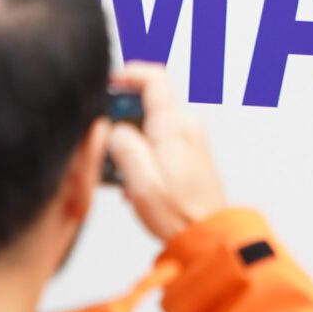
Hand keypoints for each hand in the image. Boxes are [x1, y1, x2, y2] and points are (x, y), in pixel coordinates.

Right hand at [104, 62, 226, 243]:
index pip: (154, 79)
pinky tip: (132, 184)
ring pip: (150, 125)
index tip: (107, 84)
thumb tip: (113, 129)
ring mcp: (190, 140)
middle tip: (104, 144)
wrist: (207, 237)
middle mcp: (186, 127)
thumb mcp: (140, 181)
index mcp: (174, 126)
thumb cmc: (179, 214)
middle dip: (120, 119)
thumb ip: (123, 147)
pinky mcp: (189, 156)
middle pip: (147, 103)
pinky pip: (158, 143)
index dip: (128, 74)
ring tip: (119, 175)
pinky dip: (141, 155)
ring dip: (129, 143)